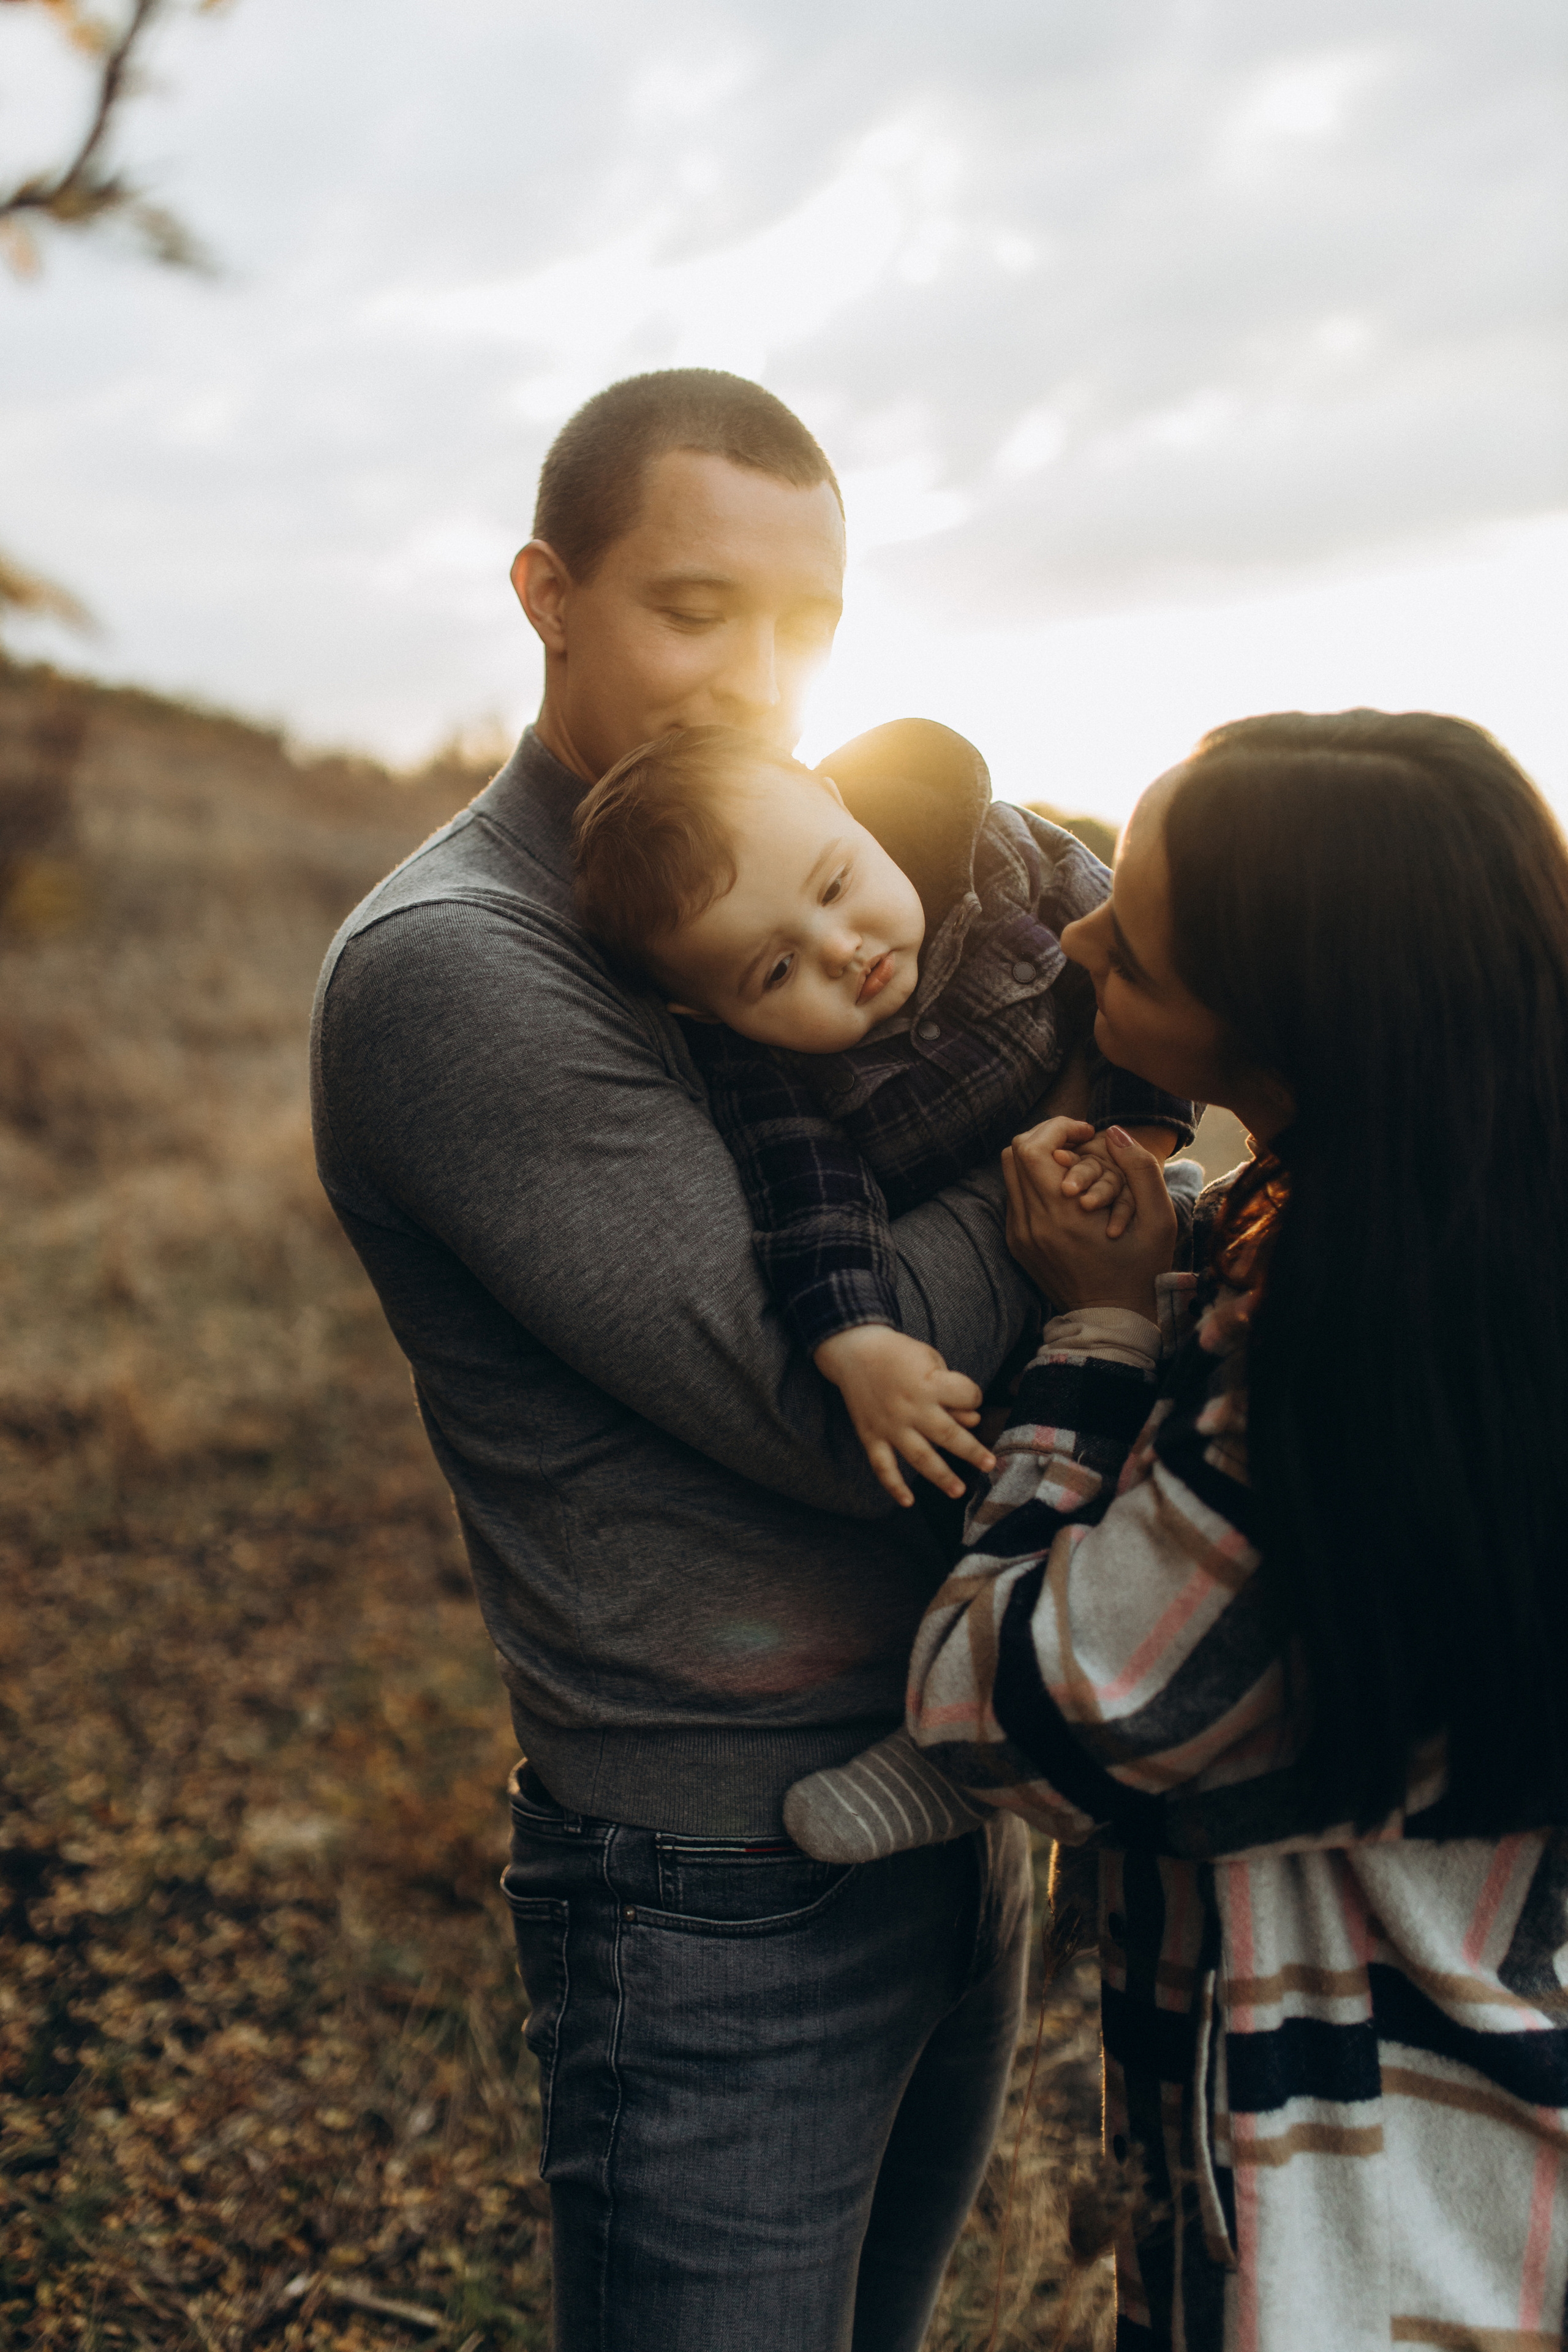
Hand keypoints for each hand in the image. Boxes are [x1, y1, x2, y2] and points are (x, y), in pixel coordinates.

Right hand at [814, 1326, 995, 1509]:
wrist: (854, 1351)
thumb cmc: (899, 1354)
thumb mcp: (931, 1359)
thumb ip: (952, 1389)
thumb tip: (972, 1421)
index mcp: (929, 1384)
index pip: (966, 1396)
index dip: (974, 1397)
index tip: (972, 1398)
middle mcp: (911, 1408)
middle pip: (948, 1435)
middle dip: (972, 1451)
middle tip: (989, 1465)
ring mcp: (890, 1425)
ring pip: (919, 1456)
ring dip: (941, 1475)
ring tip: (958, 1491)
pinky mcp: (871, 1435)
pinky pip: (882, 1465)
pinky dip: (893, 1485)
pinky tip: (907, 1501)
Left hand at [1002, 1118, 1175, 1317]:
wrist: (1112, 1321)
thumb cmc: (1141, 1270)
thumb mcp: (1159, 1220)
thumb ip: (1141, 1169)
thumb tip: (1115, 1132)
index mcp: (1063, 1214)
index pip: (1031, 1148)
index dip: (1057, 1127)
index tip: (1087, 1132)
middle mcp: (1031, 1223)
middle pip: (1014, 1153)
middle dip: (1046, 1137)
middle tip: (1079, 1142)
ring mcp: (1020, 1235)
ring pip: (1010, 1174)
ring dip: (1038, 1158)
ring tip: (1073, 1163)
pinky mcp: (1017, 1244)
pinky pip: (1015, 1197)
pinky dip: (1035, 1182)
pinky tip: (1065, 1189)